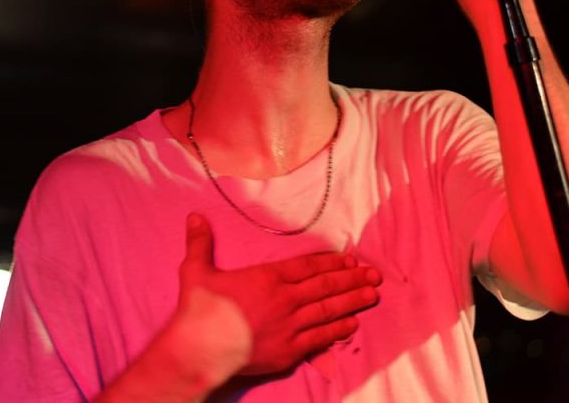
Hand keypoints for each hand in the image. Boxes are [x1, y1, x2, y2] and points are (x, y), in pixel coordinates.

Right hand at [176, 213, 381, 376]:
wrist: (200, 351)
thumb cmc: (198, 312)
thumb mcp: (195, 271)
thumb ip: (199, 243)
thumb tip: (194, 217)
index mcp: (267, 277)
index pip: (307, 266)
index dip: (331, 262)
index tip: (349, 260)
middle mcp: (284, 299)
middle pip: (325, 286)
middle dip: (352, 279)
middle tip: (374, 275)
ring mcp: (290, 326)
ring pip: (328, 310)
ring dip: (352, 302)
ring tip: (371, 295)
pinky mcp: (289, 351)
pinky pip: (320, 338)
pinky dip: (338, 330)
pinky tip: (351, 324)